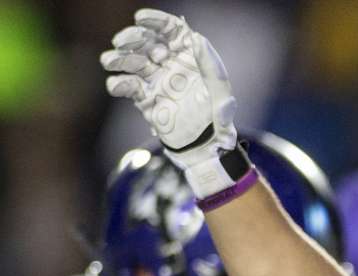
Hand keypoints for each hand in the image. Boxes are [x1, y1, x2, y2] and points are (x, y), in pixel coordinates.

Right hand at [101, 9, 240, 196]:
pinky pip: (127, 86)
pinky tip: (117, 85)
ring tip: (109, 61)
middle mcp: (169, 63)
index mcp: (189, 56)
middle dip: (131, 38)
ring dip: (118, 58)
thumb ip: (211, 66)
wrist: (204, 148)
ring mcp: (155, 79)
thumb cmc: (217, 119)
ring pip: (132, 61)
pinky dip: (118, 83)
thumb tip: (197, 37)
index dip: (155, 21)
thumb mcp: (221, 93)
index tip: (139, 18)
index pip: (169, 30)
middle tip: (120, 41)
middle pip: (146, 41)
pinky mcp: (144, 98)